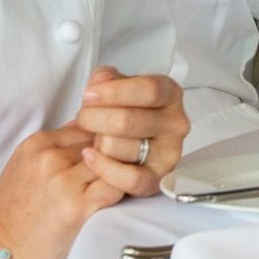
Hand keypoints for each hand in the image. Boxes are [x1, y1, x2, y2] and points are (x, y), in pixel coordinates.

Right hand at [0, 125, 121, 258]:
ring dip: (122, 170)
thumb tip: (88, 127)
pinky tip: (117, 198)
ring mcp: (64, 182)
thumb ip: (55, 147)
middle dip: (115, 152)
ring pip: (113, 159)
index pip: (87, 124)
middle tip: (121, 166)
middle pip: (102, 139)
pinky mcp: (79, 207)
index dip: (102, 138)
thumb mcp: (24, 168)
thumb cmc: (14, 215)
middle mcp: (50, 158)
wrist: (2, 255)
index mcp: (36, 144)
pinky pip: (117, 186)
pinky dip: (122, 189)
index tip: (109, 150)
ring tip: (121, 182)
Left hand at [74, 64, 188, 197]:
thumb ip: (107, 78)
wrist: (123, 144)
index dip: (114, 92)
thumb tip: (101, 82)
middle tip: (82, 118)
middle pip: (128, 120)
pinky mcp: (156, 179)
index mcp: (170, 95)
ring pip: (120, 147)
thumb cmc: (122, 111)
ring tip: (92, 138)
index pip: (149, 90)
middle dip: (94, 118)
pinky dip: (102, 167)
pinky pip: (128, 178)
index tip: (89, 95)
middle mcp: (176, 124)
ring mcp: (169, 153)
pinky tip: (88, 156)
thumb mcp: (116, 87)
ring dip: (97, 142)